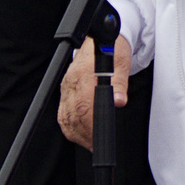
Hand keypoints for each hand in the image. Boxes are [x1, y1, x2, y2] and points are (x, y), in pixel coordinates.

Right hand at [58, 31, 134, 148]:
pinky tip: (80, 134)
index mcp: (84, 74)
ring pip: (65, 117)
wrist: (101, 39)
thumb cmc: (112, 49)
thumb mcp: (121, 64)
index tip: (99, 137)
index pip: (82, 106)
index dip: (90, 125)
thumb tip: (118, 102)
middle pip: (72, 115)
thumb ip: (119, 84)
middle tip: (98, 145)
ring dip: (77, 134)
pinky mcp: (65, 91)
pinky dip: (70, 127)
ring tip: (91, 143)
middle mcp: (71, 82)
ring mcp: (66, 87)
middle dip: (85, 135)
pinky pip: (62, 114)